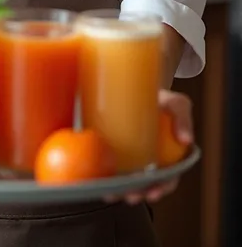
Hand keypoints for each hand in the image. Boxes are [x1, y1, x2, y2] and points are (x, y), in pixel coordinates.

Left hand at [105, 88, 192, 205]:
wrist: (140, 88)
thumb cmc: (161, 100)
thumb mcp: (177, 104)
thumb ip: (183, 117)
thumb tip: (186, 139)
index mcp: (169, 157)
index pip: (167, 179)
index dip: (161, 189)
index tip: (153, 193)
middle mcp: (151, 162)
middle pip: (145, 184)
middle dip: (137, 193)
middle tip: (130, 195)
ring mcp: (132, 158)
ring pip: (126, 180)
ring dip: (119, 190)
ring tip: (110, 193)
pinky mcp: (115, 151)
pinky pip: (110, 166)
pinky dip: (104, 175)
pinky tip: (97, 179)